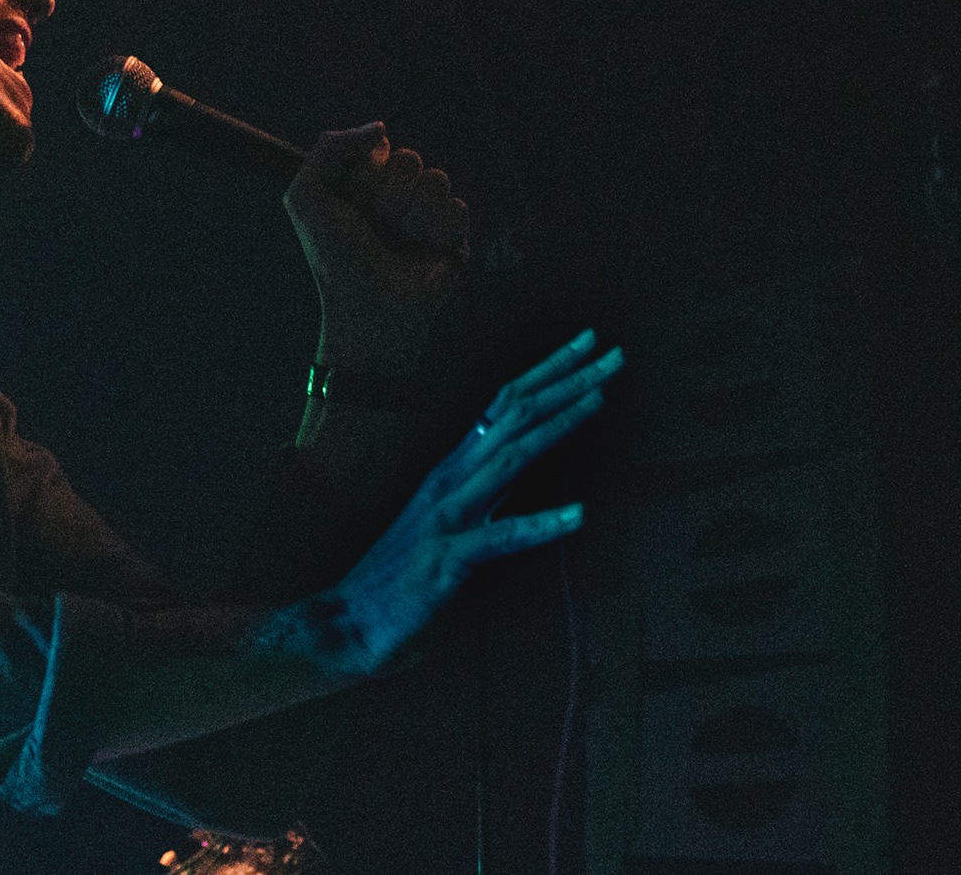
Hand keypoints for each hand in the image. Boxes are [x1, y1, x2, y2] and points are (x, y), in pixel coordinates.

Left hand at [284, 123, 470, 372]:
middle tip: (375, 229)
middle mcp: (396, 190)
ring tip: (398, 243)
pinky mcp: (455, 231)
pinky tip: (423, 252)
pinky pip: (456, 206)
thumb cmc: (334, 257)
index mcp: (363, 179)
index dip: (364, 173)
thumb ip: (329, 148)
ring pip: (436, 179)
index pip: (378, 144)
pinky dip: (435, 232)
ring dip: (411, 216)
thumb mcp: (307, 197)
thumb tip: (381, 129)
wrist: (369, 309)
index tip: (349, 204)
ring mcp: (427, 210)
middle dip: (386, 197)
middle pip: (408, 159)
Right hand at [315, 330, 621, 676]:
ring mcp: (449, 515)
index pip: (505, 406)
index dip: (547, 372)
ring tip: (602, 397)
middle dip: (567, 381)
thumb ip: (484, 491)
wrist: (347, 616)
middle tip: (613, 352)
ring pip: (513, 458)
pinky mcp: (449, 558)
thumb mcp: (448, 519)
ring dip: (561, 423)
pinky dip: (541, 524)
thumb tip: (523, 466)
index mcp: (451, 469)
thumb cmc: (399, 574)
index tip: (586, 343)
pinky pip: (502, 537)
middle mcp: (450, 480)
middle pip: (516, 416)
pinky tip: (580, 514)